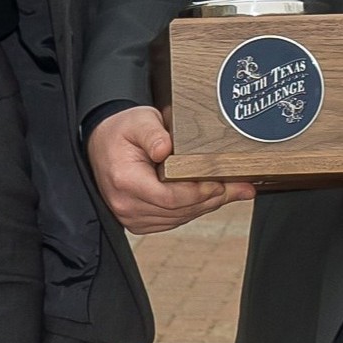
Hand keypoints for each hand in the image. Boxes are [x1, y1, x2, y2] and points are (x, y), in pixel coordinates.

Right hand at [91, 105, 251, 233]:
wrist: (101, 144)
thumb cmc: (122, 131)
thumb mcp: (138, 121)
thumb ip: (153, 133)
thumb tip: (165, 149)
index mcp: (125, 181)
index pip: (169, 197)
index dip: (198, 192)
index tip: (221, 182)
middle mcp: (126, 205)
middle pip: (179, 211)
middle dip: (213, 198)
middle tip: (241, 187)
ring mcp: (131, 217)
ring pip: (179, 218)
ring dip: (207, 205)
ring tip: (234, 191)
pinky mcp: (139, 221)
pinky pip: (173, 220)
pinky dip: (194, 209)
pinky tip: (213, 198)